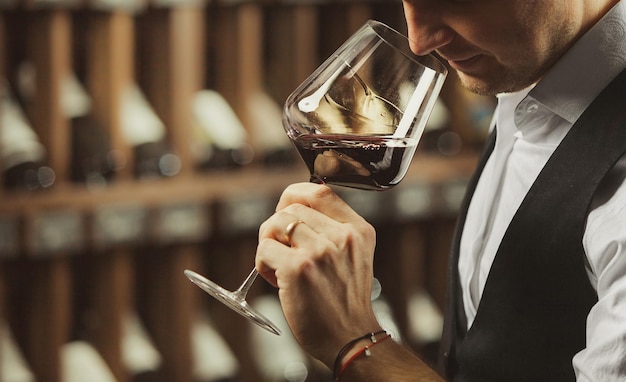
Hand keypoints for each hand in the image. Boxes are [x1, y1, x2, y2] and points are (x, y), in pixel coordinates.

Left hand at [256, 182, 381, 365]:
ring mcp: (321, 252)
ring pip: (274, 225)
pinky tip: (277, 281)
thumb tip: (290, 209)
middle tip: (283, 254)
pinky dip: (262, 264)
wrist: (350, 339)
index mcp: (357, 229)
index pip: (319, 190)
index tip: (284, 212)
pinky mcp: (299, 269)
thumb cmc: (344, 301)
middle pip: (290, 208)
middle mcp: (342, 237)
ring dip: (268, 246)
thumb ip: (332, 230)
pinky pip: (264, 249)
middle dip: (276, 229)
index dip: (293, 196)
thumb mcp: (353, 256)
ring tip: (280, 268)